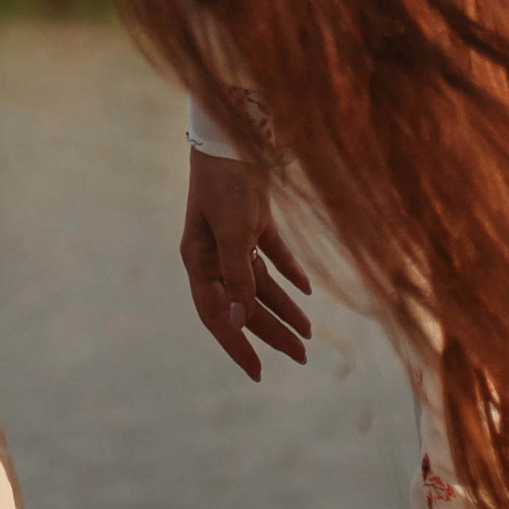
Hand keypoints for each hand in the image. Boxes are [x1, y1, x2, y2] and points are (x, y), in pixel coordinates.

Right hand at [179, 147, 312, 382]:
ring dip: (284, 307)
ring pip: (260, 284)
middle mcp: (213, 254)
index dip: (236, 345)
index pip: (217, 315)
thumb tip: (239, 322)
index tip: (259, 373)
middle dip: (271, 331)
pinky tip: (307, 291)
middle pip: (244, 304)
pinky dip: (289, 274)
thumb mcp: (233, 234)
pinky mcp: (253, 222)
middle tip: (303, 357)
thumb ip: (238, 276)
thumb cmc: (227, 185)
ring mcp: (233, 238)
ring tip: (310, 332)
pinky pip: (272, 257)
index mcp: (198, 261)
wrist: (236, 135)